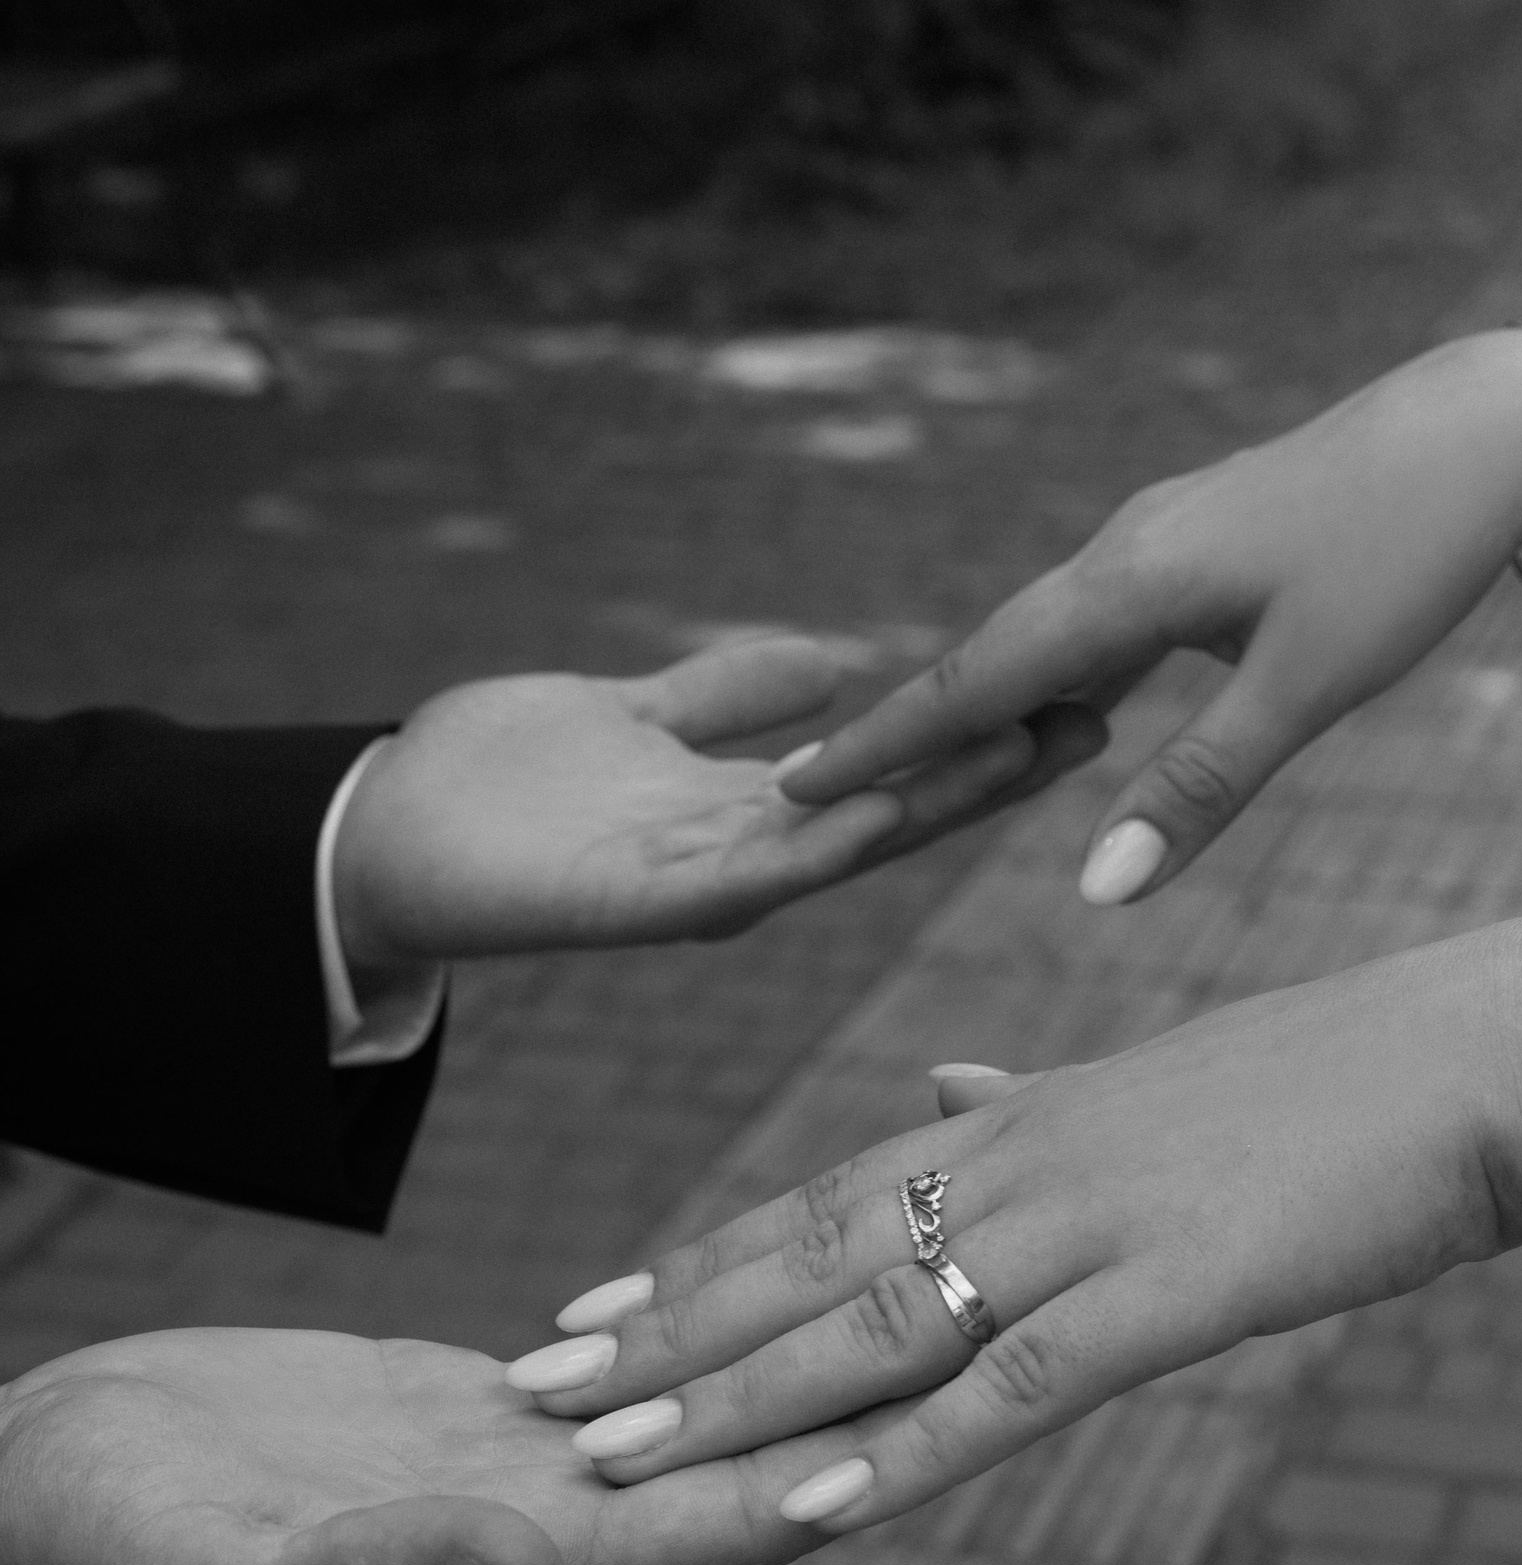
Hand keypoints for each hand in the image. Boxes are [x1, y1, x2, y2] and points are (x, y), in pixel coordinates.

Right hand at [0, 1326, 870, 1564]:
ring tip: (915, 1291)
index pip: (714, 1526)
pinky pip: (630, 1368)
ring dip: (801, 1360)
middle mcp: (548, 1532)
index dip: (833, 1471)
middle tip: (991, 1323)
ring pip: (700, 1410)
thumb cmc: (119, 1554)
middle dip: (859, 1404)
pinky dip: (703, 1328)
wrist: (50, 1498)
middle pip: (739, 1464)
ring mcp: (521, 1472)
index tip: (955, 1415)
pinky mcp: (479, 1410)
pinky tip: (772, 1289)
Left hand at [331, 635, 1104, 970]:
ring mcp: (698, 890)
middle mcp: (741, 864)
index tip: (1069, 691)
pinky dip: (822, 842)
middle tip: (1099, 720)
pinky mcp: (641, 903)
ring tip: (1027, 751)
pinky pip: (750, 871)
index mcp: (746, 820)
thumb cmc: (497, 781)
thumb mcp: (637, 712)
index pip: (885, 776)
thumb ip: (732, 694)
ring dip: (937, 805)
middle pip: (890, 815)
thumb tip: (836, 661)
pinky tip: (889, 806)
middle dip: (991, 773)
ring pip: (842, 848)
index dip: (976, 739)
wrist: (379, 831)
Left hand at [521, 914, 1521, 1536]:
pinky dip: (905, 1453)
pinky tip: (813, 1508)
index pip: (823, 1191)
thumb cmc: (1348, 1078)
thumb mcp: (1160, 1080)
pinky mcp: (1171, 1294)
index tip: (588, 1314)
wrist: (1492, 1054)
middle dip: (666, 1334)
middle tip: (535, 1394)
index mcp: (1025, 1116)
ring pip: (873, 1320)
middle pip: (806, 1253)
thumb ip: (1033, 1096)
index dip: (698, 1260)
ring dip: (736, 1396)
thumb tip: (943, 1081)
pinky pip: (1011, 1388)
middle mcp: (1023, 1161)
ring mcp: (1089, 1225)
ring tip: (614, 1456)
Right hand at [780, 332, 1521, 903]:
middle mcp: (1121, 550)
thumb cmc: (1410, 552)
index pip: (974, 682)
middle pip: (986, 654)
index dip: (886, 745)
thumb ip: (1198, 791)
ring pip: (1037, 632)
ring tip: (904, 762)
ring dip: (969, 699)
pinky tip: (1049, 704)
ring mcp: (1156, 536)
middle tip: (813, 789)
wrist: (1494, 421)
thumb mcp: (1309, 687)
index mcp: (1130, 585)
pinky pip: (1089, 617)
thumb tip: (1095, 895)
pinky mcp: (1197, 538)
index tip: (796, 790)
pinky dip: (1043, 669)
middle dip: (902, 729)